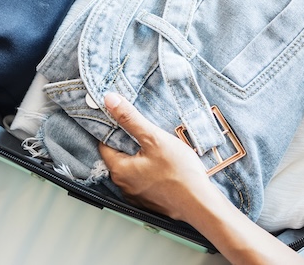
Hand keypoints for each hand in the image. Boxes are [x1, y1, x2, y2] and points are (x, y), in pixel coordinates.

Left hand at [98, 93, 218, 221]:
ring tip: (157, 147)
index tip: (124, 118)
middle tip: (145, 130)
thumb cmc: (179, 172)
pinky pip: (142, 179)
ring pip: (132, 168)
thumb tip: (109, 100)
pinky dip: (149, 170)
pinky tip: (164, 164)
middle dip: (129, 142)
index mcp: (119, 170)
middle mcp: (123, 185)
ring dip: (140, 157)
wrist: (199, 203)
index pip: (104, 144)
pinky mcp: (149, 200)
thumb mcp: (154, 138)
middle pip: (118, 156)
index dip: (113, 128)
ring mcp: (136, 195)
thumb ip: (130, 119)